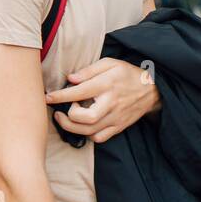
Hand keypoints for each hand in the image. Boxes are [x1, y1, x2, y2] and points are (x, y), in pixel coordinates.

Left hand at [45, 57, 160, 143]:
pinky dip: (87, 134)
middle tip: (62, 110)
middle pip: (86, 118)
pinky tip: (83, 125)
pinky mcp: (119, 127)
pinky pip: (99, 138)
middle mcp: (111, 103)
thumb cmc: (127, 74)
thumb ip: (89, 70)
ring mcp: (116, 117)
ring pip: (90, 131)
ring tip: (66, 118)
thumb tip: (70, 79)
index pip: (80, 92)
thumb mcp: (110, 63)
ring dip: (73, 128)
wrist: (152, 89)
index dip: (61, 96)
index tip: (48, 98)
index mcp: (107, 84)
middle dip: (68, 117)